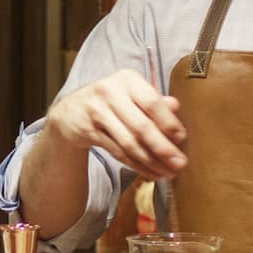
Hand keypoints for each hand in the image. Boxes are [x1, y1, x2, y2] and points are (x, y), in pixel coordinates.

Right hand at [45, 68, 186, 180]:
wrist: (70, 112)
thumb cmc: (110, 101)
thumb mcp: (131, 94)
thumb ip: (154, 101)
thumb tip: (176, 106)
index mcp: (127, 79)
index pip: (151, 102)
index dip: (168, 122)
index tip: (181, 138)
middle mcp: (109, 91)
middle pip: (140, 126)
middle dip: (162, 148)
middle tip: (179, 163)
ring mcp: (96, 111)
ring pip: (128, 142)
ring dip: (150, 161)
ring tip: (167, 173)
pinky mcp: (87, 130)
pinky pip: (116, 152)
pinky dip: (135, 165)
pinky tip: (150, 172)